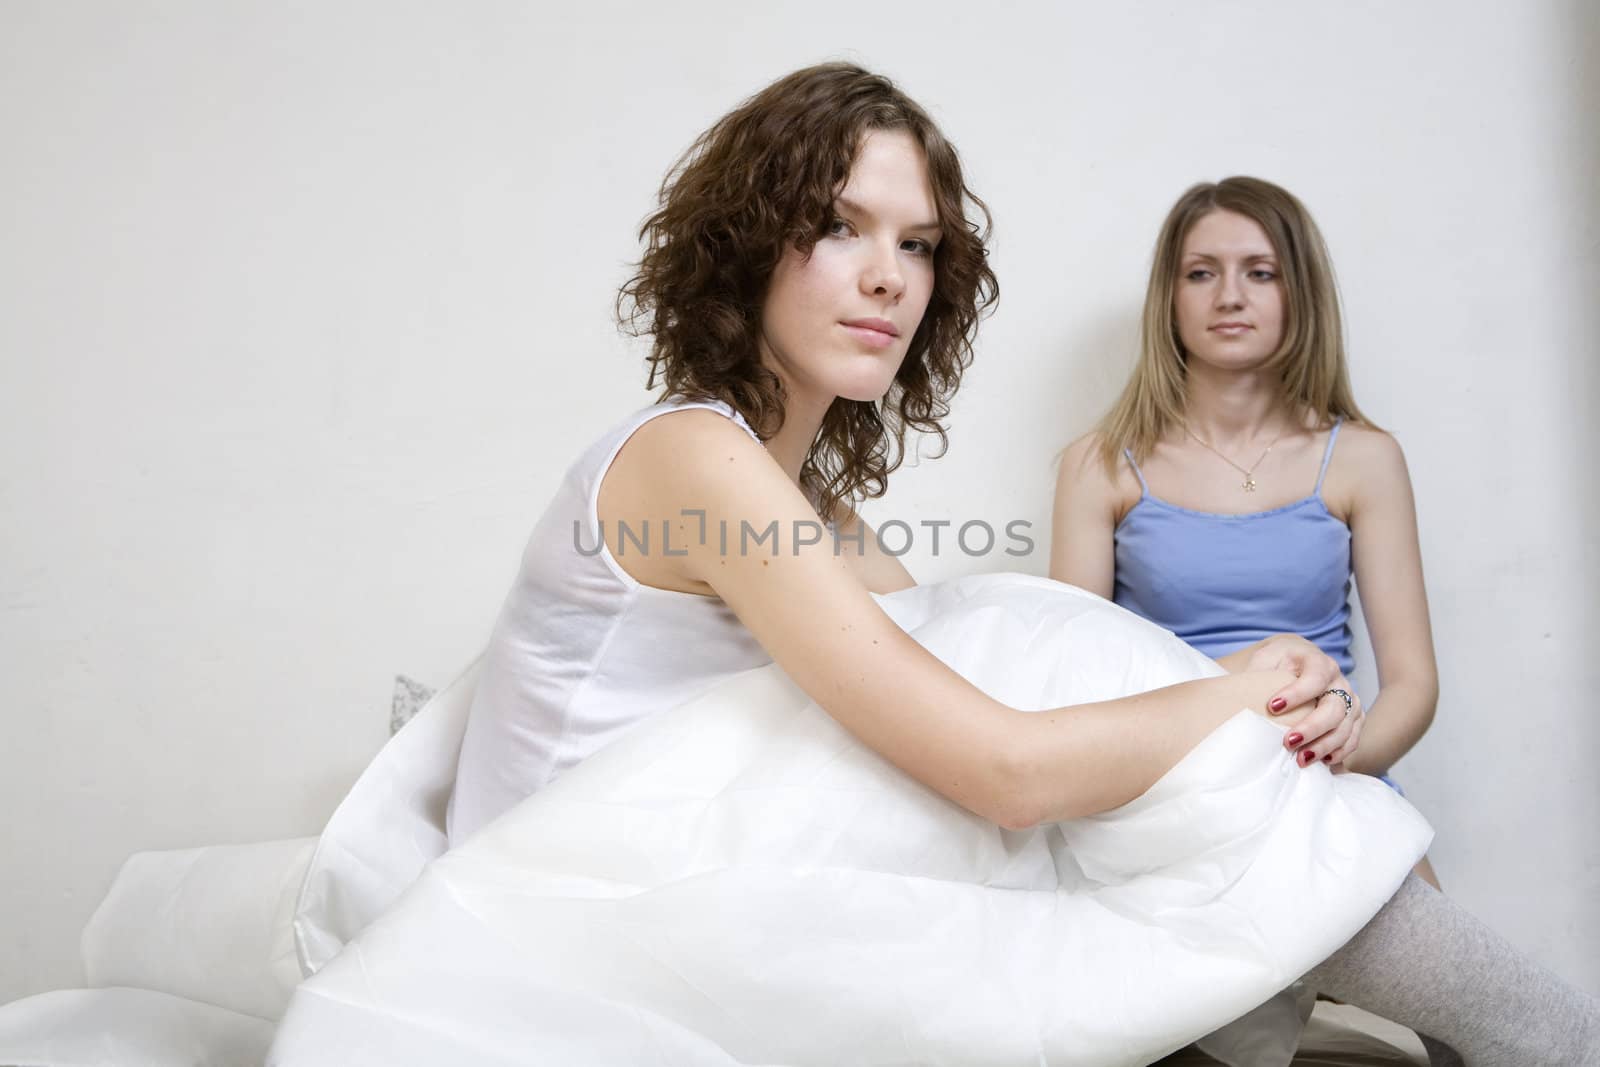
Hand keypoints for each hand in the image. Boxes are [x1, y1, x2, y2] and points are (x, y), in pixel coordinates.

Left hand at [1244, 635, 1362, 767]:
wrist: (1297, 663)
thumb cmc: (1278, 662)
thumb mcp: (1266, 658)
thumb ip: (1258, 670)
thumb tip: (1239, 692)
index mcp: (1318, 662)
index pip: (1314, 678)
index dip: (1297, 694)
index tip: (1272, 707)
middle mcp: (1338, 681)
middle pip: (1334, 708)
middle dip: (1312, 728)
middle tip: (1287, 742)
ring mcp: (1349, 701)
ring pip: (1344, 727)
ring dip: (1324, 745)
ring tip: (1301, 759)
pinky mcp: (1352, 718)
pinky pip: (1352, 738)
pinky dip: (1340, 752)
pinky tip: (1323, 762)